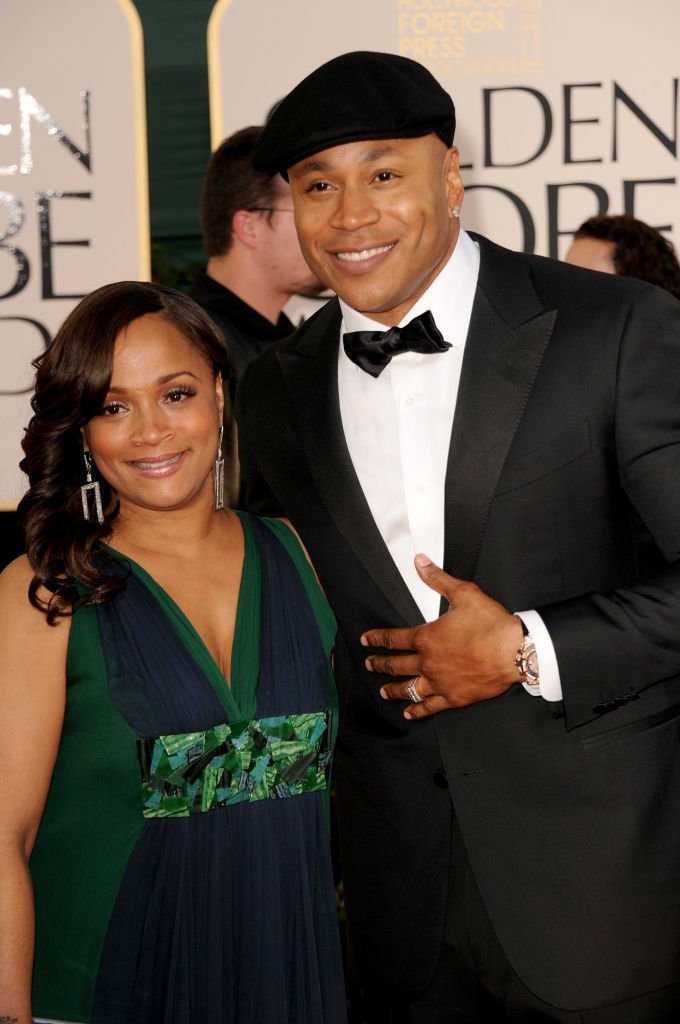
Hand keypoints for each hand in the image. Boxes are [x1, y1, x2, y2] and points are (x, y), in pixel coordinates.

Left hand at [361, 554, 522, 718]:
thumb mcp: (463, 593)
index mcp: (426, 638)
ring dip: (393, 689)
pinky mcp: (454, 698)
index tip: (366, 641)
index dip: (377, 639)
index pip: (394, 639)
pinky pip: (430, 707)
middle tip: (370, 664)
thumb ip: (438, 579)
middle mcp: (428, 662)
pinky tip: (410, 713)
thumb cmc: (491, 624)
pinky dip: (417, 711)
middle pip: (396, 665)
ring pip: (408, 689)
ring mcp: (440, 682)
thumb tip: (420, 562)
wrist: (515, 651)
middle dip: (380, 664)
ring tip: (383, 691)